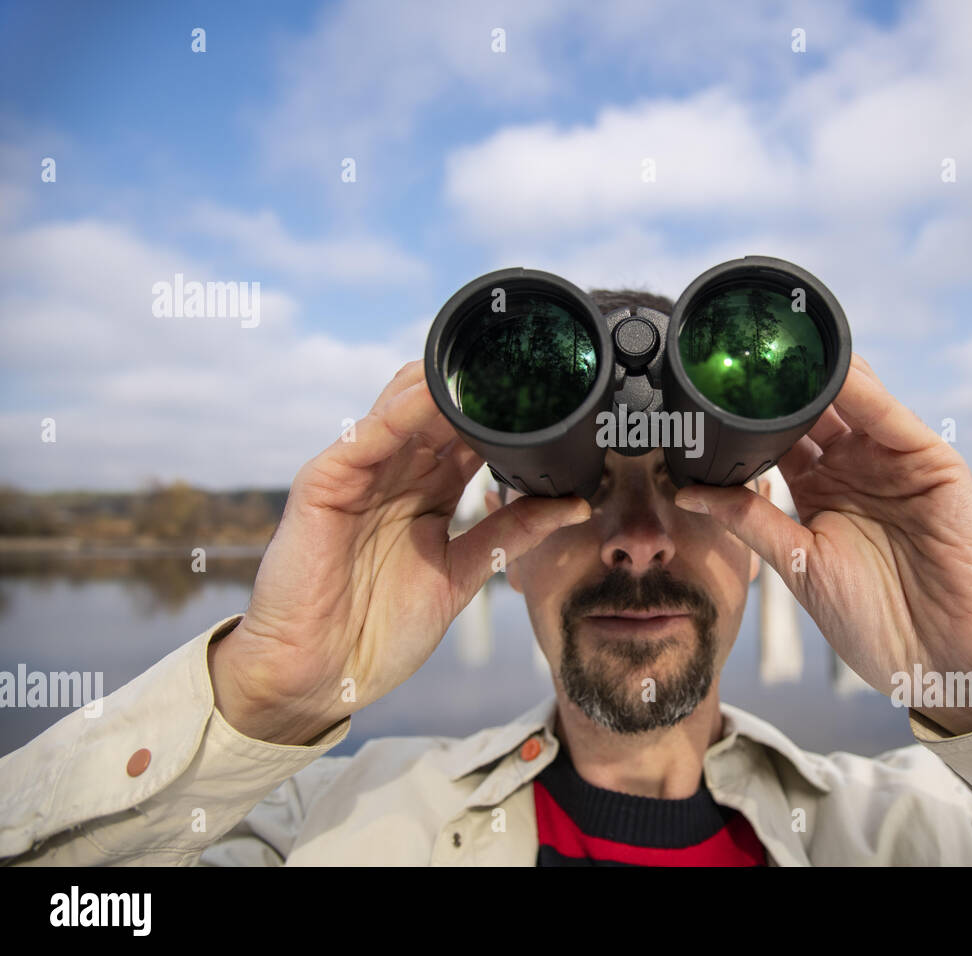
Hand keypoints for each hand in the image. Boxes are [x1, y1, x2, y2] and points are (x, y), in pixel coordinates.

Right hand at [208, 361, 589, 744]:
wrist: (319, 675)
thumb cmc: (380, 630)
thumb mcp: (461, 574)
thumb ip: (511, 534)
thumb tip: (575, 505)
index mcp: (429, 493)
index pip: (470, 436)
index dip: (506, 415)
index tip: (551, 394)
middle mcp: (395, 475)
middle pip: (440, 413)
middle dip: (479, 391)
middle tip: (528, 367)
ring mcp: (359, 475)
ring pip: (402, 410)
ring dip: (444, 389)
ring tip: (487, 365)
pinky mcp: (323, 483)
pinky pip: (364, 437)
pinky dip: (397, 412)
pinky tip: (430, 395)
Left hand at [674, 353, 971, 734]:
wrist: (944, 658)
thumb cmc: (875, 622)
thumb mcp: (799, 565)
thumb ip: (750, 521)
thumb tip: (688, 494)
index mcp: (820, 492)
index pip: (781, 437)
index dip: (751, 414)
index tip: (712, 386)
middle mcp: (856, 469)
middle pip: (814, 410)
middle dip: (782, 383)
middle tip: (742, 350)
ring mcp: (893, 462)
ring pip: (853, 402)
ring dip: (819, 376)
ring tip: (781, 346)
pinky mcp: (931, 463)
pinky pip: (892, 418)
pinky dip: (865, 392)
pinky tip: (836, 370)